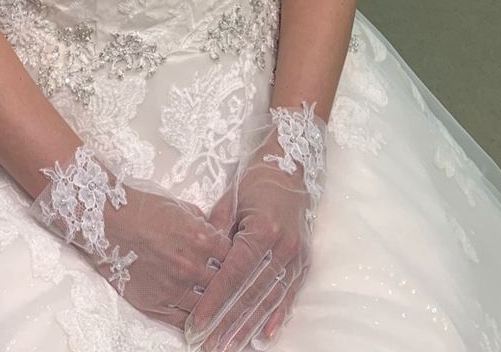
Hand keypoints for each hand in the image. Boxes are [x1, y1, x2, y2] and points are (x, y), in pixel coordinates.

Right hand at [30, 145, 233, 331]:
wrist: (109, 221)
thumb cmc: (143, 208)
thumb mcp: (181, 206)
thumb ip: (202, 222)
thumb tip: (216, 232)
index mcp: (202, 239)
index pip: (235, 257)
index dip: (240, 261)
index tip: (244, 266)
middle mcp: (191, 266)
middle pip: (225, 285)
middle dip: (231, 287)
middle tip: (240, 293)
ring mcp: (174, 288)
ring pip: (207, 307)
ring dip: (216, 309)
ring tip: (226, 316)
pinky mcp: (156, 303)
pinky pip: (183, 321)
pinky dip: (195, 324)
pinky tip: (203, 325)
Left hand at [184, 103, 326, 351]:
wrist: (290, 167)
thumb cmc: (255, 182)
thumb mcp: (230, 201)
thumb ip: (215, 233)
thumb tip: (199, 263)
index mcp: (262, 229)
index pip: (233, 274)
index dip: (214, 301)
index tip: (196, 324)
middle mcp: (282, 246)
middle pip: (251, 293)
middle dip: (228, 323)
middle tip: (209, 344)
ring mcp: (296, 255)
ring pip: (269, 299)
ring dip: (249, 326)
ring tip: (231, 346)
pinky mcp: (304, 260)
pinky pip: (290, 294)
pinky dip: (276, 316)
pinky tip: (264, 334)